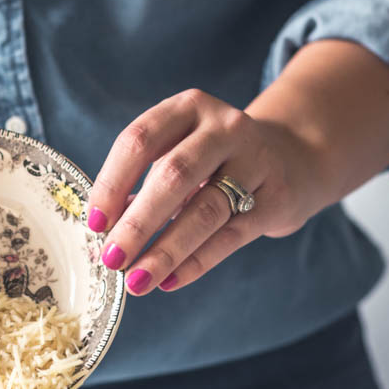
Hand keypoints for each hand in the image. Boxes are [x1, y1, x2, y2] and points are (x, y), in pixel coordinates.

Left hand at [86, 89, 324, 295]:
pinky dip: (197, 261)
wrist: (294, 157)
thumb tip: (103, 230)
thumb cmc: (215, 160)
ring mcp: (255, 160)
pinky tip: (169, 281)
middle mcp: (224, 128)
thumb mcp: (180, 152)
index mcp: (188, 107)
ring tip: (137, 280)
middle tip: (111, 259)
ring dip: (166, 250)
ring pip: (205, 210)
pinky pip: (231, 236)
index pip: (140, 140)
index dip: (112, 182)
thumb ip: (143, 182)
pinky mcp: (276, 198)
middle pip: (173, 175)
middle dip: (137, 222)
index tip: (94, 223)